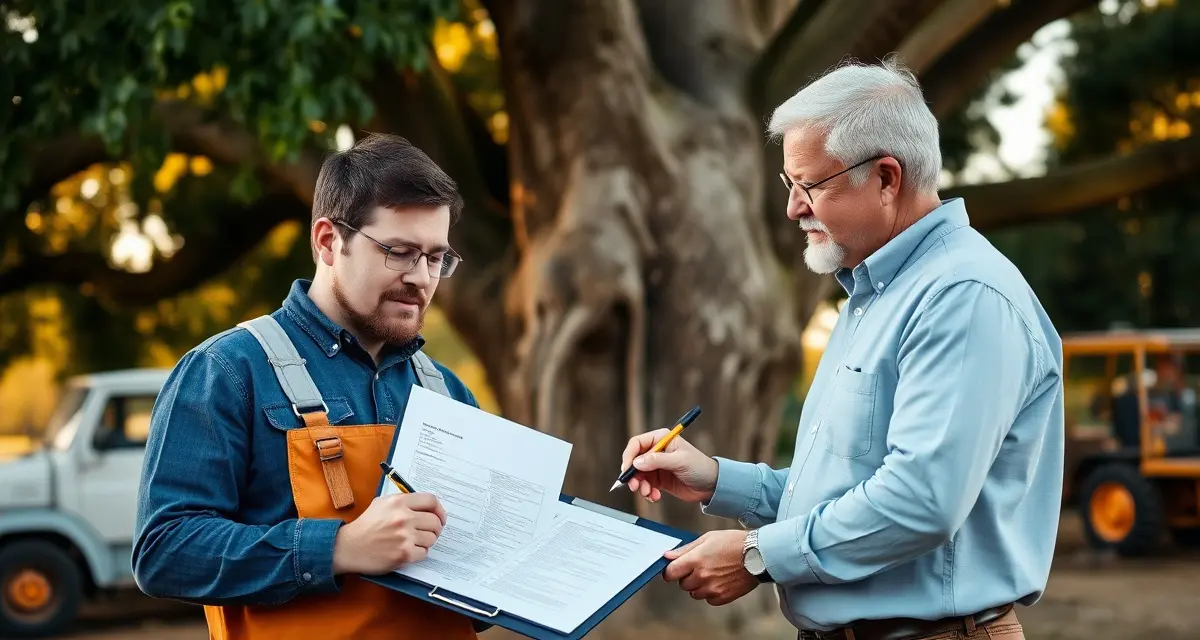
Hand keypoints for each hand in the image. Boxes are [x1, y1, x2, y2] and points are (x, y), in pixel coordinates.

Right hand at [332, 492, 446, 574]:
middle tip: (427, 532)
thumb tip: (427, 506)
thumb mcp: (381, 503)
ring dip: (426, 542)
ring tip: (414, 542)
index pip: (431, 501)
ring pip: (432, 538)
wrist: (348, 547)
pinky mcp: (404, 554)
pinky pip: (424, 553)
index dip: (439, 510)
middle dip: (435, 528)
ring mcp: (404, 536)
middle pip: (435, 521)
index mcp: (399, 502)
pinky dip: (418, 553)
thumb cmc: (365, 525)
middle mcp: (403, 517)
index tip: (440, 517)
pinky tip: (407, 551)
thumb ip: (404, 501)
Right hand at [619, 429, 717, 502]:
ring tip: (649, 493)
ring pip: (638, 476)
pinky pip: (645, 486)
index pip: (637, 444)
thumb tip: (637, 462)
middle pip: (634, 461)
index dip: (629, 456)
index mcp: (661, 439)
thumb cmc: (700, 467)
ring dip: (640, 486)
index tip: (627, 470)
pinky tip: (655, 497)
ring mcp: (657, 466)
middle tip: (635, 487)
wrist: (712, 485)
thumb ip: (657, 460)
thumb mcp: (680, 461)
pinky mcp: (659, 480)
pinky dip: (647, 493)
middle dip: (633, 475)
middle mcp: (656, 451)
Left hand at [662, 530, 757, 605]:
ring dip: (699, 585)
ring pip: (695, 593)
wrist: (759, 554)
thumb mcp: (707, 538)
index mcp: (696, 559)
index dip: (671, 571)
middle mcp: (702, 576)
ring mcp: (712, 588)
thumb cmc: (734, 543)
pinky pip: (708, 599)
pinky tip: (720, 581)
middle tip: (701, 567)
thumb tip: (668, 556)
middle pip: (682, 584)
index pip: (670, 573)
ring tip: (713, 573)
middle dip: (688, 576)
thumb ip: (686, 549)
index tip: (674, 569)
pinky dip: (711, 593)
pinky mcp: (723, 597)